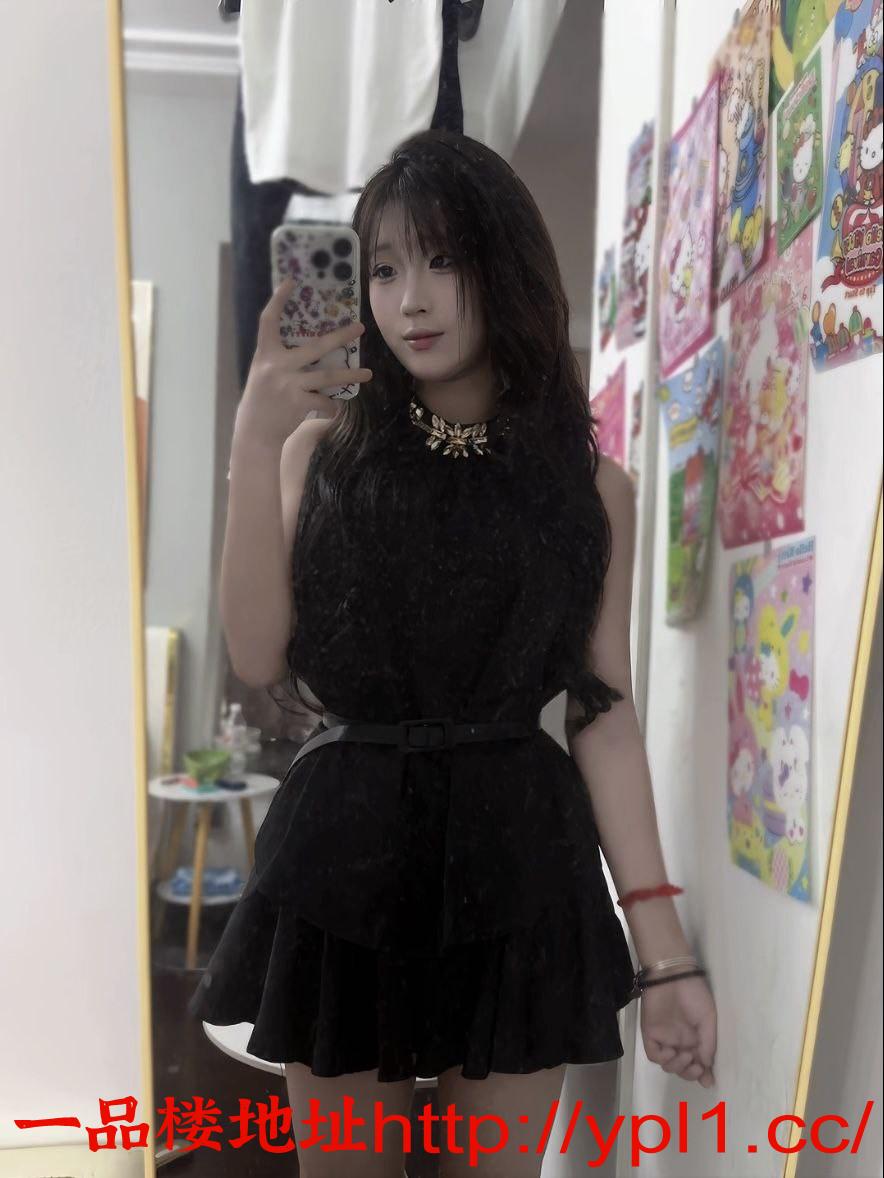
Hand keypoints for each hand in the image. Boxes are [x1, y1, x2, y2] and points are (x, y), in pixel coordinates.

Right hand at [235, 276, 373, 448]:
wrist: (255, 431)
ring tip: (368, 373)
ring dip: (350, 375)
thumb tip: (313, 349)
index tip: (291, 281)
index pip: (268, 320)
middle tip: (361, 327)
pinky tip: (333, 408)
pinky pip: (325, 402)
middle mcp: (276, 366)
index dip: (278, 300)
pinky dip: (332, 405)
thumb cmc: (263, 399)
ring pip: (328, 377)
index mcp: (265, 354)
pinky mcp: (298, 403)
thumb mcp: (264, 373)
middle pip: (315, 346)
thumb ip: (281, 358)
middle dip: (340, 337)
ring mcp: (289, 385)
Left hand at [640, 973, 716, 1086]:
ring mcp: (664, 1037)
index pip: (698, 1062)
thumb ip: (708, 1043)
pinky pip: (654, 1054)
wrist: (673, 974)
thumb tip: (707, 1065)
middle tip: (697, 1067)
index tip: (708, 1081)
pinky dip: (662, 1058)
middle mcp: (679, 1040)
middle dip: (690, 1073)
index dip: (703, 1074)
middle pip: (682, 1067)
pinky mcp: (650, 1033)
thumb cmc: (693, 993)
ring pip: (668, 1064)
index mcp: (694, 1037)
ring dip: (678, 1067)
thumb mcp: (708, 1018)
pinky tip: (671, 1052)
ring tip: (686, 1055)